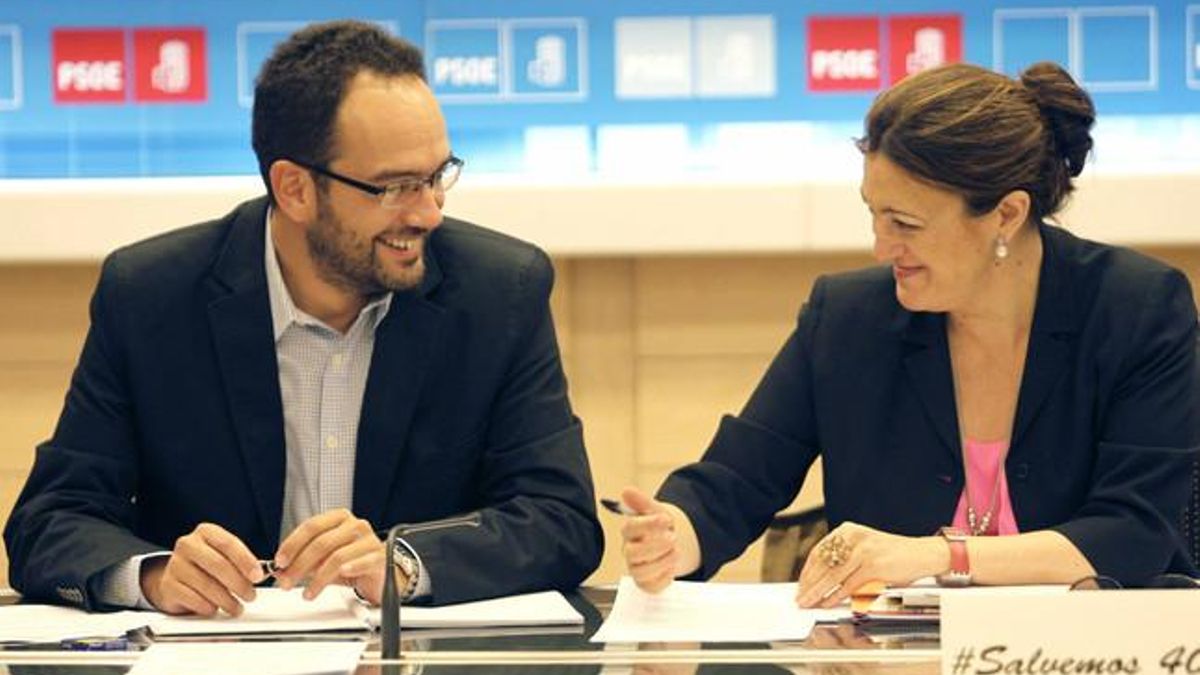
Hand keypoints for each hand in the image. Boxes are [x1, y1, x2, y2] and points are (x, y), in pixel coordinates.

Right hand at [141, 522, 263, 615]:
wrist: (177, 577)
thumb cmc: (207, 565)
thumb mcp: (225, 556)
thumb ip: (241, 562)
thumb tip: (260, 574)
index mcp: (206, 532)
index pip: (228, 544)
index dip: (245, 561)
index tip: (258, 576)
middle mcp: (188, 544)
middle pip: (218, 565)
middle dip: (238, 583)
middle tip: (250, 595)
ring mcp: (175, 564)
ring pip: (206, 584)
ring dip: (226, 600)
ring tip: (237, 607)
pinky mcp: (168, 585)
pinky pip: (193, 598)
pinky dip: (208, 606)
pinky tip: (215, 608)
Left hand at [273, 508, 399, 604]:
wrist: (380, 571)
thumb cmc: (352, 560)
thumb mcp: (325, 558)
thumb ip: (305, 561)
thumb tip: (282, 571)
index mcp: (339, 519)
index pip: (311, 526)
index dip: (292, 544)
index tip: (280, 561)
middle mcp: (355, 525)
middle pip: (322, 543)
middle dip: (300, 565)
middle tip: (287, 581)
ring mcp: (369, 540)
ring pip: (337, 557)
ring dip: (318, 578)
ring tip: (308, 592)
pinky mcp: (380, 557)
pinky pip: (362, 563)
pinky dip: (348, 570)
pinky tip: (339, 577)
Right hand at [619, 487, 681, 592]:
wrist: (671, 541)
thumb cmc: (659, 527)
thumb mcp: (655, 511)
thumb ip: (642, 501)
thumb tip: (626, 491)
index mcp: (630, 532)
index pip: (630, 528)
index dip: (647, 524)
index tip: (665, 519)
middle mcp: (630, 551)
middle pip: (632, 553)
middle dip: (655, 546)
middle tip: (673, 537)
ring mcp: (637, 568)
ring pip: (641, 571)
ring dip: (663, 561)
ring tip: (676, 552)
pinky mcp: (646, 583)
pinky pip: (652, 586)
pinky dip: (665, 577)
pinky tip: (672, 566)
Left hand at [795, 522, 945, 607]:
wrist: (923, 554)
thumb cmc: (894, 555)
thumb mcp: (864, 550)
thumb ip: (844, 560)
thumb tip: (819, 580)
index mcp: (848, 531)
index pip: (819, 552)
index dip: (807, 571)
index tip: (801, 585)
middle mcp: (853, 537)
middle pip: (823, 564)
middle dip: (808, 584)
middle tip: (800, 598)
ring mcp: (863, 551)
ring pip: (832, 575)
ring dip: (817, 592)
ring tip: (808, 603)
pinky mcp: (873, 565)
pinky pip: (848, 585)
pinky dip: (836, 596)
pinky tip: (827, 603)